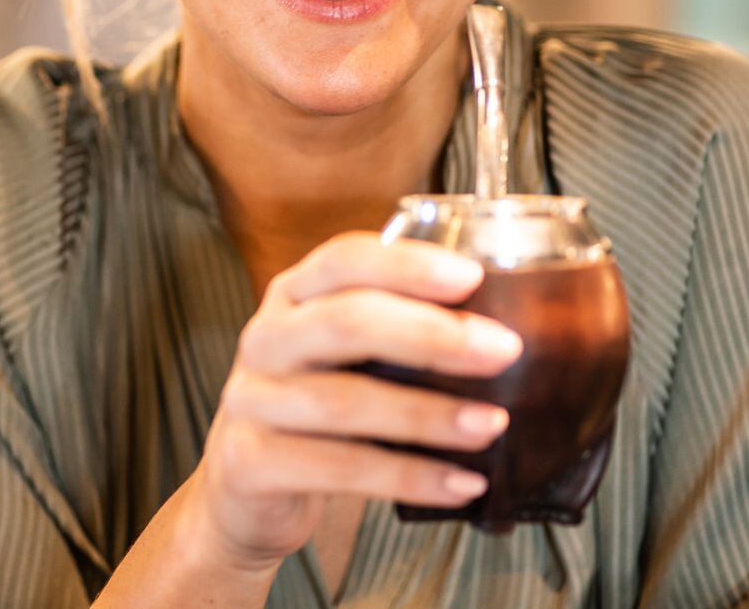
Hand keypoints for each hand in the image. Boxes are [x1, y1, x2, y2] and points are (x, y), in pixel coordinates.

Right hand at [185, 231, 522, 572]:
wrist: (244, 488)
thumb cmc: (316, 411)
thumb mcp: (345, 357)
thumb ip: (399, 332)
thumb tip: (504, 329)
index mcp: (293, 296)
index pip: (343, 260)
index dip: (406, 264)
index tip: (472, 276)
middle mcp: (265, 339)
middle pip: (344, 323)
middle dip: (431, 335)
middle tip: (502, 350)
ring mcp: (251, 400)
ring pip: (343, 401)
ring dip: (428, 414)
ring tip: (491, 424)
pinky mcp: (249, 462)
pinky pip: (339, 469)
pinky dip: (409, 477)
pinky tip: (460, 482)